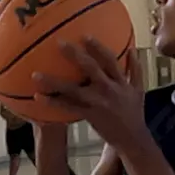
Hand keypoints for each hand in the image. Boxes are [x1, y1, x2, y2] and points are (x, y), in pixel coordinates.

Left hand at [33, 38, 149, 152]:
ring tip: (35, 75)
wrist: (132, 138)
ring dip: (53, 81)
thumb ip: (135, 68)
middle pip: (90, 68)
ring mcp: (97, 102)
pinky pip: (68, 107)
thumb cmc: (134, 113)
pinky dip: (53, 102)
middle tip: (58, 43)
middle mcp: (108, 89)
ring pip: (72, 89)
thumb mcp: (139, 89)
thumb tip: (132, 49)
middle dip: (74, 54)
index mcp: (120, 81)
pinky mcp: (89, 115)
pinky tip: (38, 97)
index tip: (84, 36)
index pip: (109, 59)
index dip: (97, 47)